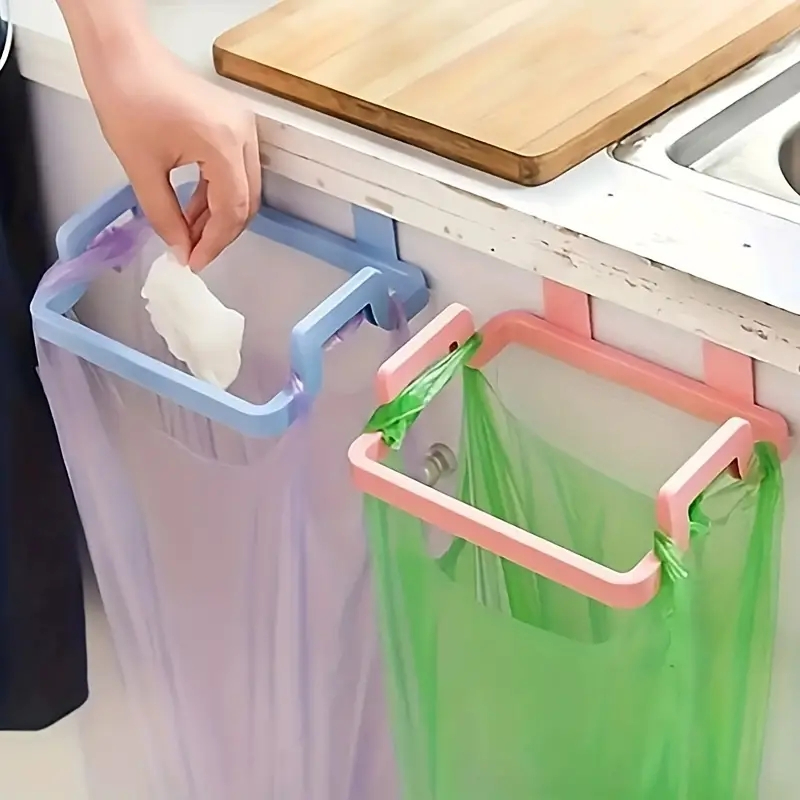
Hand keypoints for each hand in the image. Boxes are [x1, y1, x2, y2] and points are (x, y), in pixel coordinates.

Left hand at [80, 38, 260, 269]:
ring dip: (220, 216)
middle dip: (222, 233)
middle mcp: (243, 135)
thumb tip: (180, 250)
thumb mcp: (141, 169)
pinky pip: (236, 171)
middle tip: (194, 253)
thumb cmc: (126, 101)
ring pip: (244, 189)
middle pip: (247, 202)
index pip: (233, 208)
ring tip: (190, 235)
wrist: (123, 54)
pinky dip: (218, 195)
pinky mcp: (234, 125)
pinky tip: (194, 210)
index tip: (194, 262)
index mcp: (222, 144)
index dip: (216, 242)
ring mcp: (242, 128)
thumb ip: (165, 216)